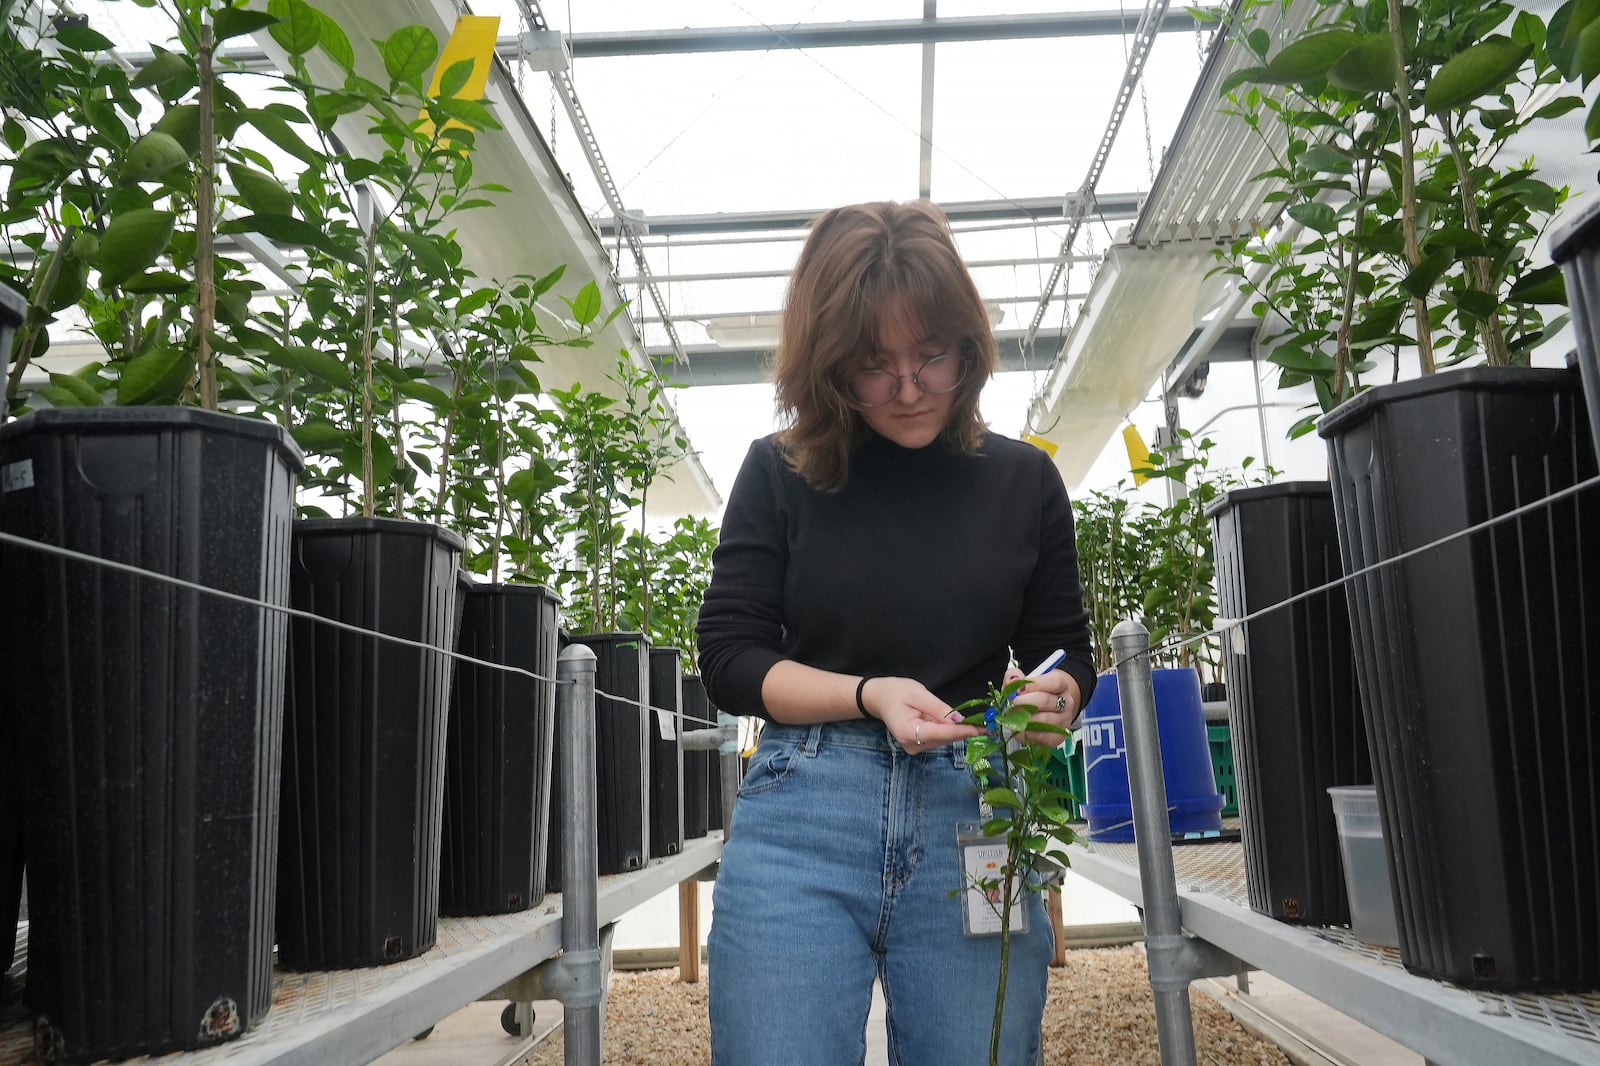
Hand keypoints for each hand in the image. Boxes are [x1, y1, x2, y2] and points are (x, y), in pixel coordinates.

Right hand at [861, 676, 981, 753]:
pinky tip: (955, 722)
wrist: (879, 698)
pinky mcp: (919, 746)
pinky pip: (939, 738)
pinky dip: (949, 730)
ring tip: (974, 721)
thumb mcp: (918, 694)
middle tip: (987, 722)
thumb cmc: (896, 692)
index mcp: (908, 731)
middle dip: (964, 729)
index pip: (940, 733)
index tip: (982, 729)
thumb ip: (938, 708)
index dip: (962, 731)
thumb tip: (959, 719)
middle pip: (944, 738)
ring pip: (944, 739)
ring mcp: (915, 747)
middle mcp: (912, 744)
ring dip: (958, 730)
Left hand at [1002, 667, 1079, 746]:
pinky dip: (1027, 734)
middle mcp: (1066, 703)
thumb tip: (1012, 680)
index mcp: (1061, 686)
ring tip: (1012, 716)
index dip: (1034, 685)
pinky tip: (1018, 729)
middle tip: (1011, 704)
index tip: (1018, 689)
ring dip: (1024, 719)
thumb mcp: (1025, 681)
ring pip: (1044, 720)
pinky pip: (1042, 737)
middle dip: (1024, 702)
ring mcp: (1063, 721)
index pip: (1054, 683)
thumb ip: (1015, 677)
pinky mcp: (1057, 738)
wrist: (1046, 711)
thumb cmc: (1034, 694)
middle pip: (1046, 701)